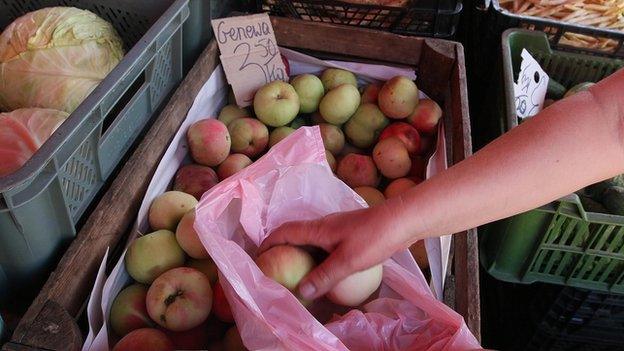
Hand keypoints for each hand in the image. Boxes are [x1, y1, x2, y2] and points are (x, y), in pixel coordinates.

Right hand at [258, 203, 410, 300]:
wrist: (402, 221)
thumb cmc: (374, 237)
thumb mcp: (347, 260)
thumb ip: (324, 276)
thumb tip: (302, 291)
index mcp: (317, 229)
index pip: (285, 232)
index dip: (269, 242)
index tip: (259, 256)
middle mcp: (324, 225)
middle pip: (295, 235)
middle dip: (282, 250)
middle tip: (275, 268)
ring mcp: (337, 228)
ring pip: (312, 240)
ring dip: (301, 253)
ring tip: (298, 273)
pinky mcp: (350, 233)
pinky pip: (326, 244)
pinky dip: (318, 256)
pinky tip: (327, 270)